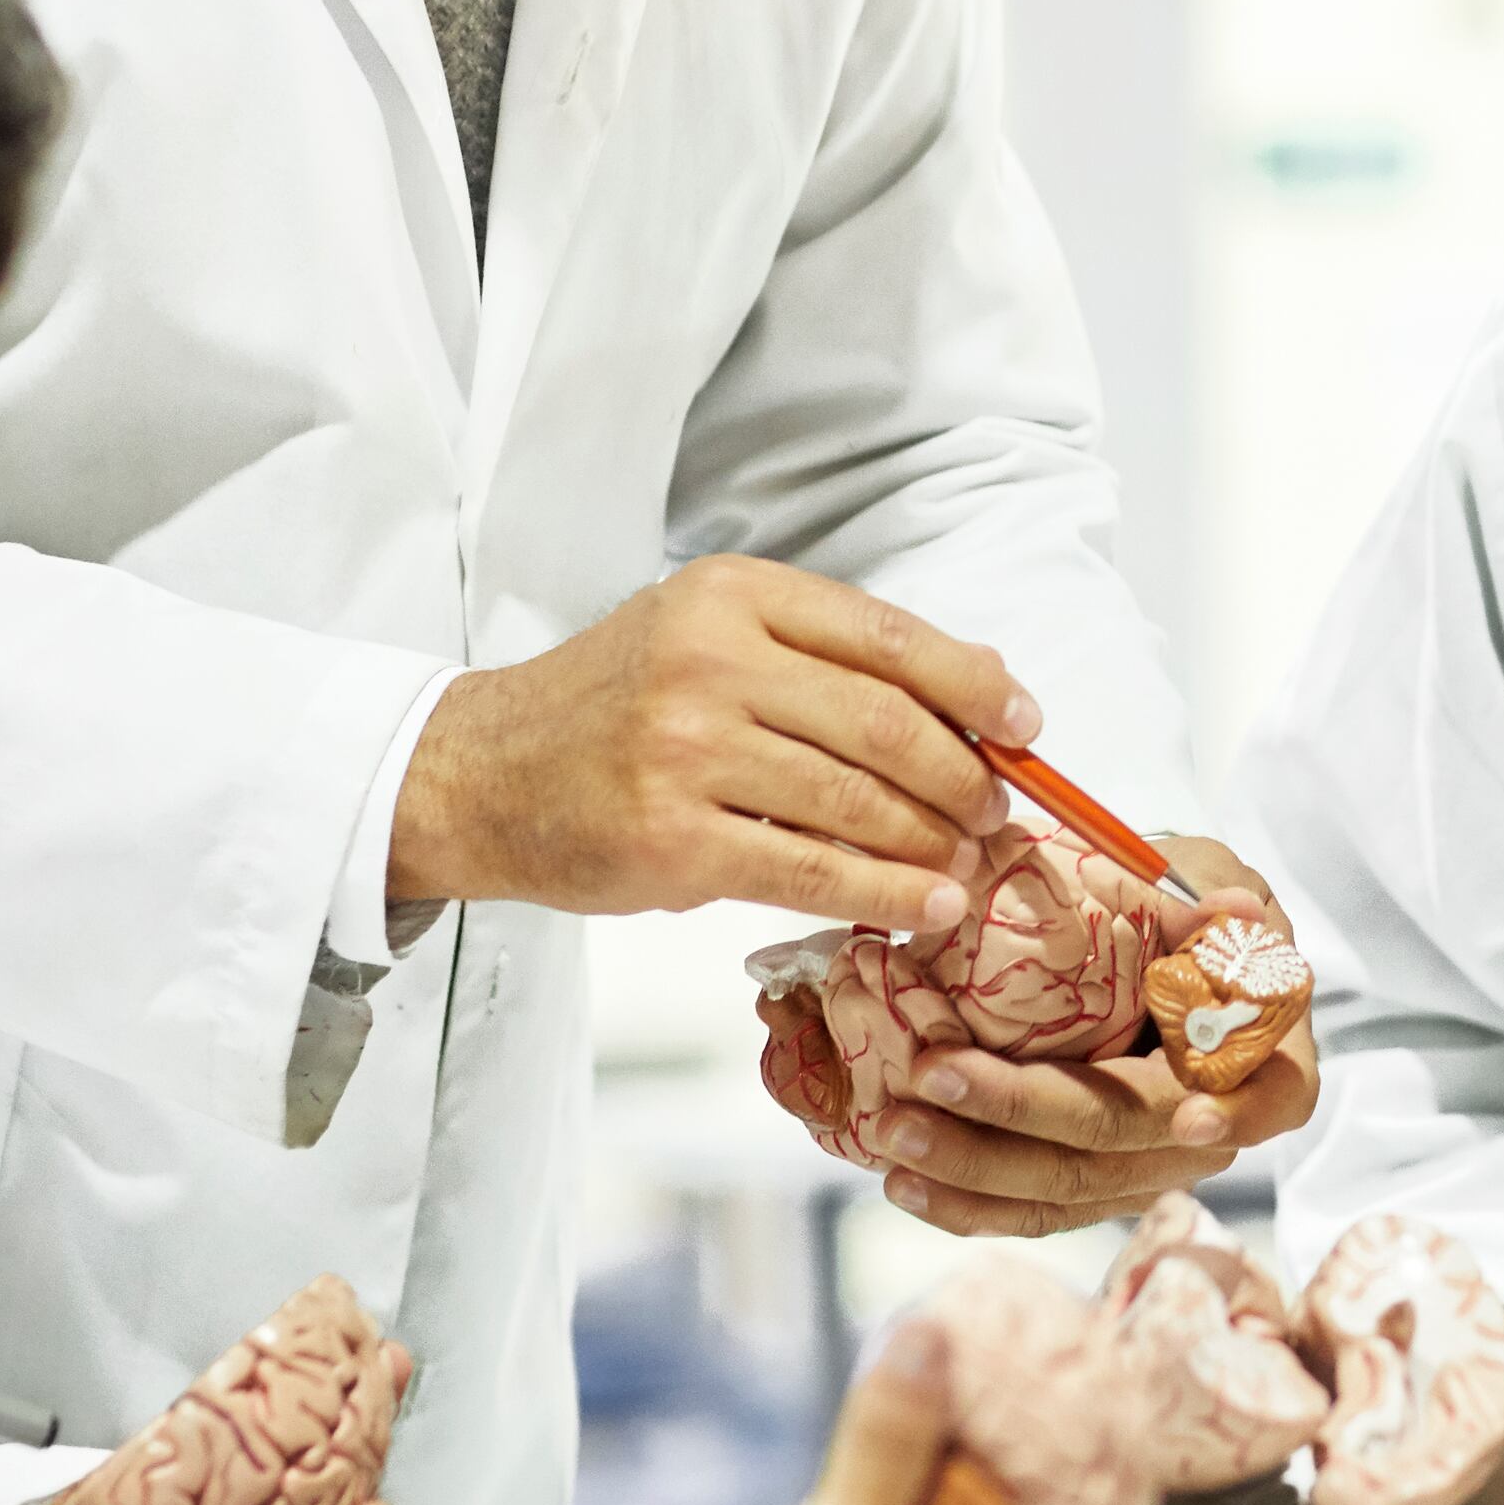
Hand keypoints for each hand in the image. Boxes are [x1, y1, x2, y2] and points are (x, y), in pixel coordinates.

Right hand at [397, 558, 1019, 933]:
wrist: (478, 773)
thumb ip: (821, 658)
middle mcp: (711, 660)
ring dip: (934, 844)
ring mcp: (687, 750)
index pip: (889, 637)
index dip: (975, 686)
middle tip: (995, 811)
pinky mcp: (670, 838)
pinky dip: (885, 896)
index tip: (1025, 725)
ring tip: (968, 866)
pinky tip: (925, 908)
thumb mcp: (706, 640)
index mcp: (734, 596)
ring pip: (858, 803)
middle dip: (964, 777)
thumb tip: (976, 697)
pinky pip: (810, 872)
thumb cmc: (612, 708)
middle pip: (888, 723)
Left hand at [849, 837, 1321, 1236]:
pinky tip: (907, 1181)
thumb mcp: (1208, 888)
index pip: (1272, 1101)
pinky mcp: (1087, 1186)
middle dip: (1021, 1116)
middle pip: (1124, 1144)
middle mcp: (1211, 1131)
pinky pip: (1032, 1209)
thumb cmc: (1190, 914)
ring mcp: (1145, 1168)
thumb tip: (1235, 911)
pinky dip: (967, 1201)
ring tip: (895, 1134)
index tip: (1187, 1117)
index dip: (1234, 1116)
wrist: (1153, 955)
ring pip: (1066, 1190)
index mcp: (1267, 1059)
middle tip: (933, 1076)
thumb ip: (1207, 905)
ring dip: (974, 1169)